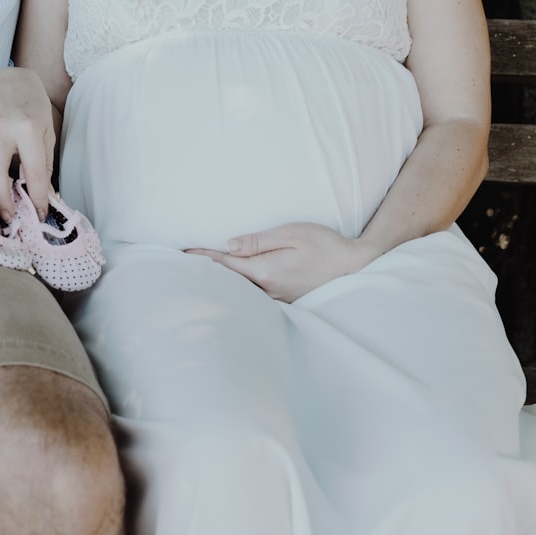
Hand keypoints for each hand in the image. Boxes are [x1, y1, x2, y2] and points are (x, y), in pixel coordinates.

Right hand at [0, 66, 56, 221]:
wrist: (10, 78)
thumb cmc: (33, 105)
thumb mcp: (46, 132)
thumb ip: (43, 163)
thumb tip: (42, 195)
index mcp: (28, 129)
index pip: (34, 173)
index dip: (38, 199)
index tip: (40, 216)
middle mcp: (3, 129)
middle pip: (1, 177)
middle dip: (7, 204)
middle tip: (11, 221)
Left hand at [184, 222, 380, 302]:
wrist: (355, 267)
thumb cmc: (325, 245)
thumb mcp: (292, 233)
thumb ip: (259, 241)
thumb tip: (229, 244)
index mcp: (265, 271)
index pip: (225, 264)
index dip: (202, 258)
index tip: (182, 254)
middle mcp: (267, 289)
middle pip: (228, 281)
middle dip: (205, 274)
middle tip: (180, 268)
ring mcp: (276, 298)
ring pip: (240, 291)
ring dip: (220, 283)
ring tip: (199, 277)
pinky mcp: (284, 300)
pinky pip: (254, 296)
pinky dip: (238, 290)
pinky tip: (231, 286)